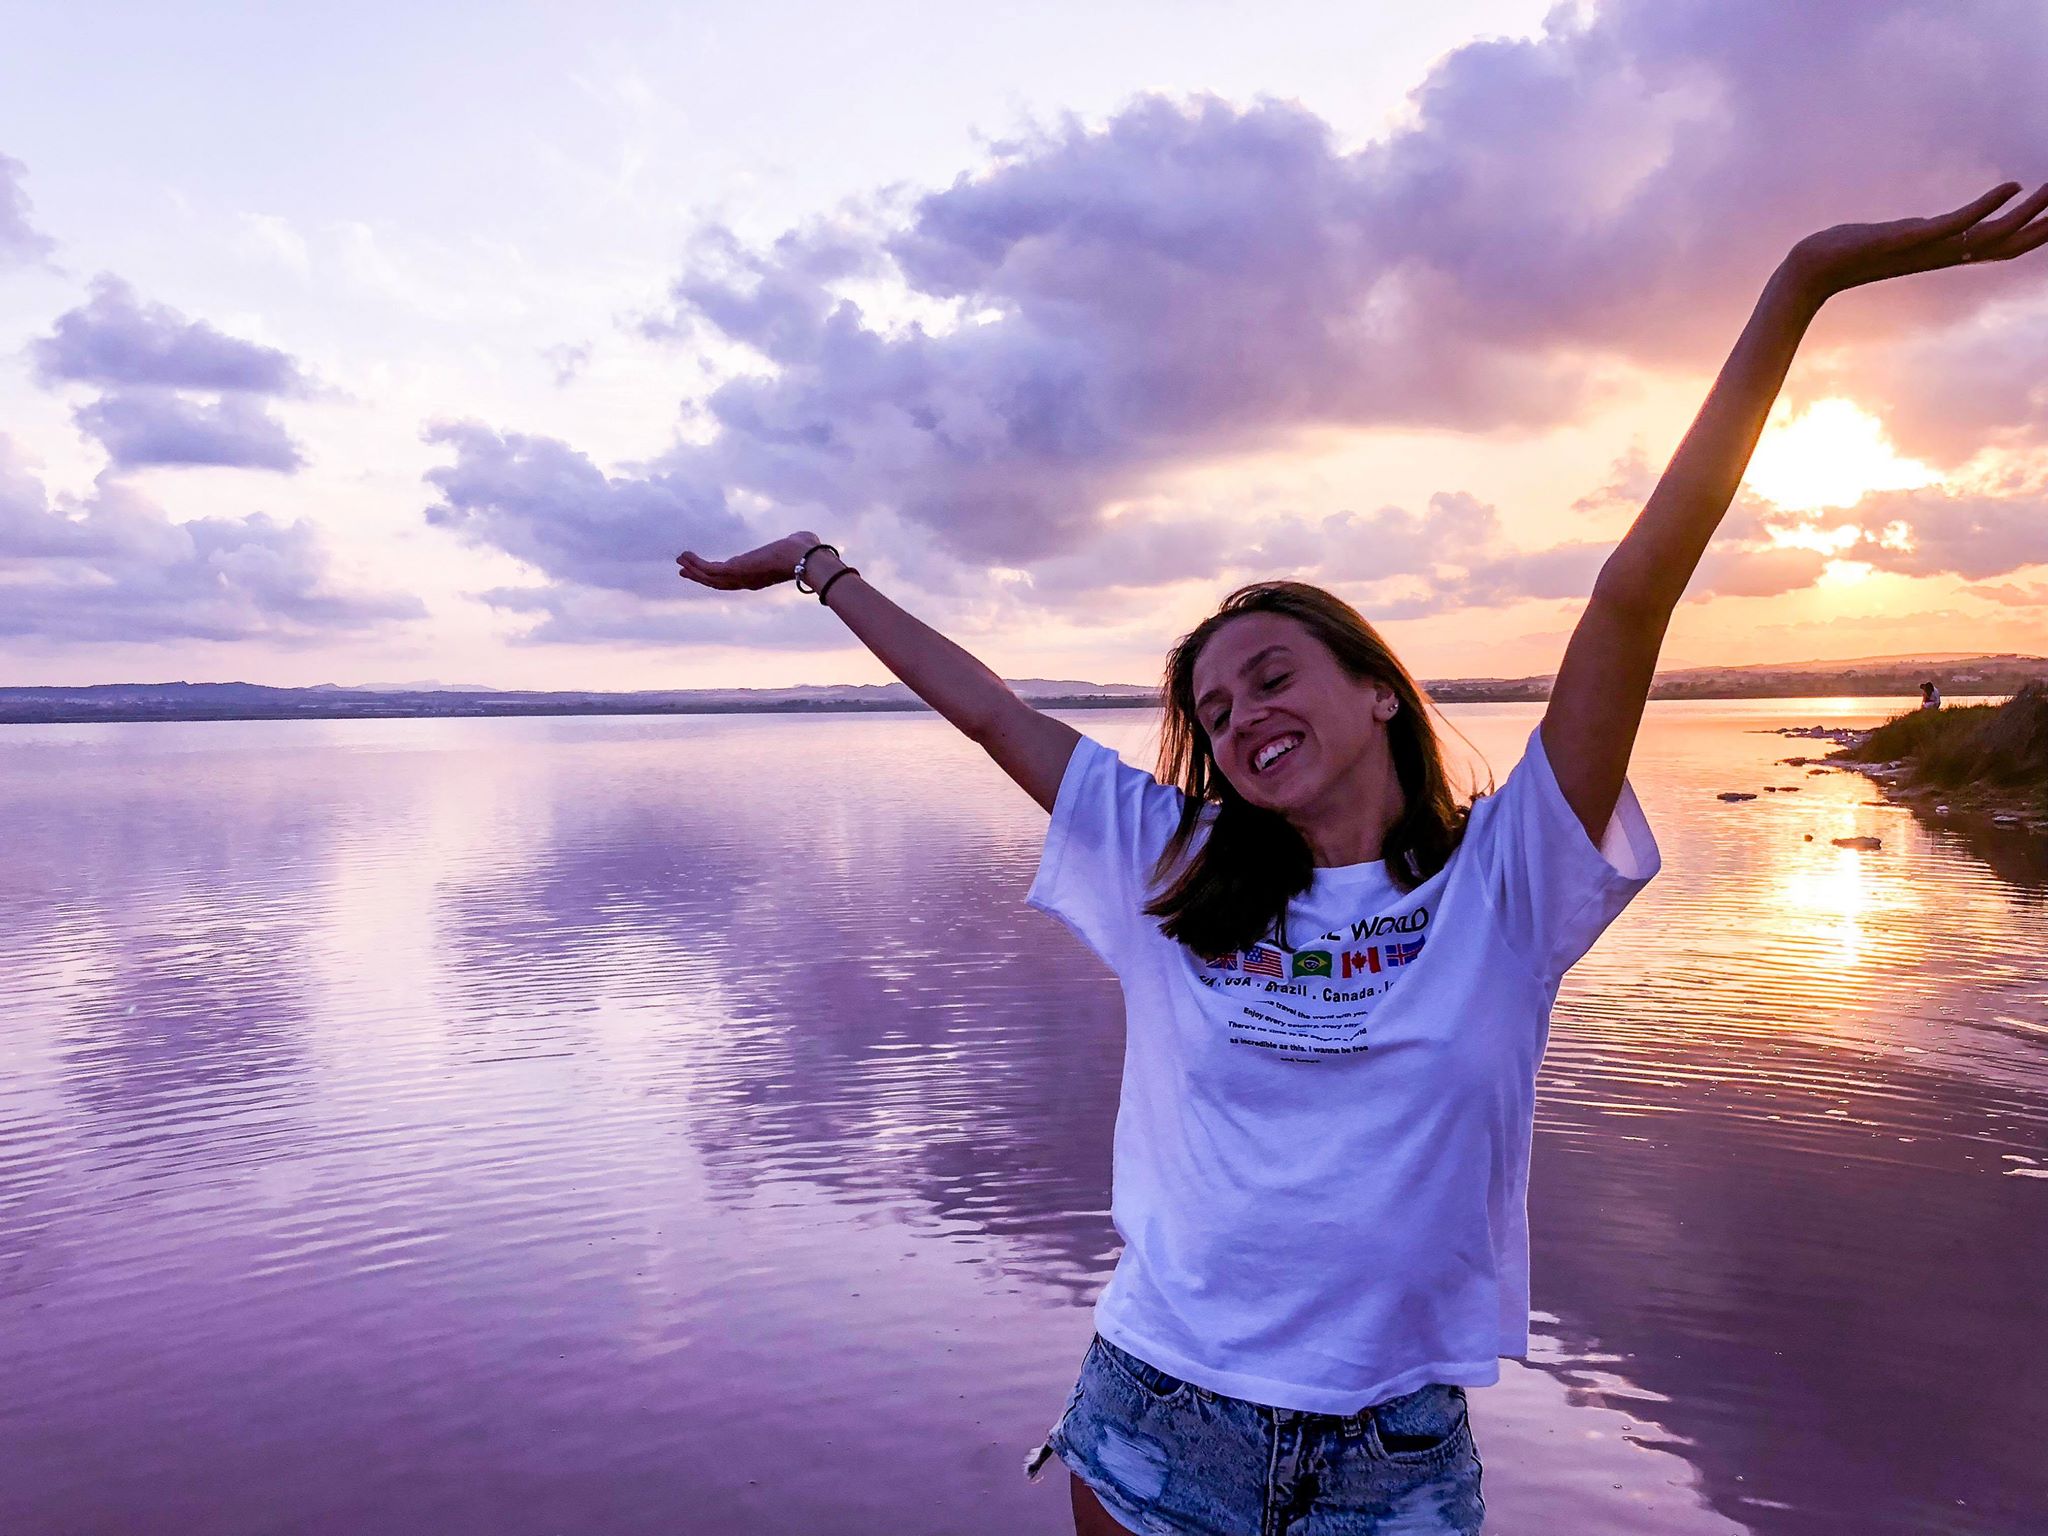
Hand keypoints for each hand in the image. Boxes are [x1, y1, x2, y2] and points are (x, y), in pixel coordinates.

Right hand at [677, 530, 823, 591]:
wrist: (806, 557)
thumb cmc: (806, 551)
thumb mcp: (797, 546)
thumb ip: (796, 542)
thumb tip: (804, 537)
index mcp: (759, 577)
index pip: (733, 580)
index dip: (717, 577)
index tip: (706, 571)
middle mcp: (747, 581)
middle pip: (717, 583)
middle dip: (699, 577)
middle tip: (683, 571)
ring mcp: (740, 578)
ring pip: (710, 578)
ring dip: (693, 570)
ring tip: (679, 561)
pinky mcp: (735, 570)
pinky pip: (709, 569)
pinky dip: (695, 564)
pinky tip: (684, 556)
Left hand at [1787, 180, 2047, 299]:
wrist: (1812, 268)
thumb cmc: (1849, 252)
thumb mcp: (1896, 239)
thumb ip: (1918, 234)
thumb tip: (1928, 228)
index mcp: (1942, 255)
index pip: (1999, 249)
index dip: (2032, 235)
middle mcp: (1942, 255)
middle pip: (2006, 245)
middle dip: (2042, 226)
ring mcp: (1929, 249)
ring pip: (1991, 235)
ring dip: (2027, 212)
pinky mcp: (1911, 240)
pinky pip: (1958, 224)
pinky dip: (1987, 205)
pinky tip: (2011, 186)